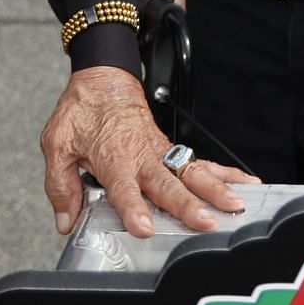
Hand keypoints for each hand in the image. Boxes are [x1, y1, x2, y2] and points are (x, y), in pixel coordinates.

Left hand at [39, 65, 256, 238]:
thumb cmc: (82, 109)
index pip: (123, 188)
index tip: (144, 227)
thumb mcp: (57, 142)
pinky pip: (202, 163)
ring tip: (236, 205)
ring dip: (215, 189)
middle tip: (205, 221)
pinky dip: (226, 173)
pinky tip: (246, 183)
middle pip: (168, 184)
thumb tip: (66, 220)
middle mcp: (142, 156)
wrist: (104, 77)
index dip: (133, 208)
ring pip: (192, 173)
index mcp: (112, 157)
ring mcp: (161, 152)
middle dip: (188, 205)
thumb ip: (60, 184)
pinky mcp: (172, 150)